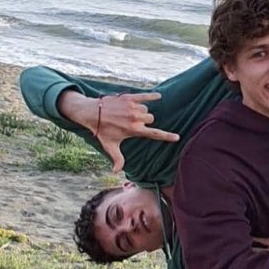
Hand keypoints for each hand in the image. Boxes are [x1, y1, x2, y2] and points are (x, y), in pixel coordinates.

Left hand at [59, 90, 179, 172]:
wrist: (92, 112)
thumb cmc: (102, 130)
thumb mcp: (110, 146)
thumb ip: (117, 159)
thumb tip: (116, 172)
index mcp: (134, 130)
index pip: (155, 133)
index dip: (167, 136)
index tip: (177, 137)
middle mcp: (135, 118)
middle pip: (150, 119)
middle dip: (145, 121)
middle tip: (132, 123)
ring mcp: (133, 107)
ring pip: (146, 109)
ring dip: (141, 111)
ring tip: (129, 114)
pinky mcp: (129, 97)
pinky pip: (145, 96)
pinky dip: (152, 96)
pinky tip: (158, 96)